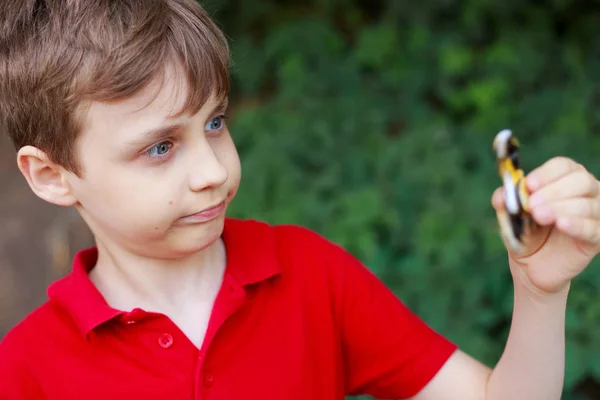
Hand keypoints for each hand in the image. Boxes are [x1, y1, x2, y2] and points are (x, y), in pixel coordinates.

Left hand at [492, 156, 599, 294]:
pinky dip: (577, 224)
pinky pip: (593, 228)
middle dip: (554, 191)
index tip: (528, 186)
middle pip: (580, 180)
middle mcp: (587, 192)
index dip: (546, 174)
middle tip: (532, 205)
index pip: (563, 166)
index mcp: (565, 179)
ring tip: (539, 216)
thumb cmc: (525, 232)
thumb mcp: (511, 215)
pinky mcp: (598, 238)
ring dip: (561, 208)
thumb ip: (504, 201)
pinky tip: (562, 224)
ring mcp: (596, 214)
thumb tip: (502, 193)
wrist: (532, 265)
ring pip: (587, 204)